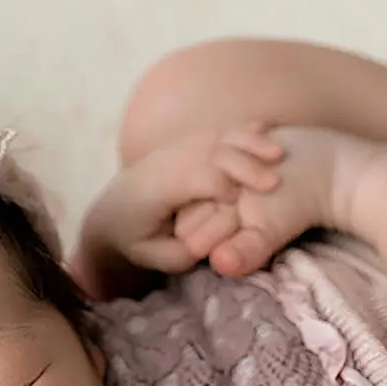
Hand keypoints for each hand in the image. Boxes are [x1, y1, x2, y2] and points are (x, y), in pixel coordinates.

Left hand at [75, 126, 283, 286]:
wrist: (108, 211)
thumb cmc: (130, 238)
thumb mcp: (149, 255)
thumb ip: (177, 254)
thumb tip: (205, 249)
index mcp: (155, 187)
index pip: (195, 177)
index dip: (223, 186)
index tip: (246, 201)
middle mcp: (165, 160)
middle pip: (211, 151)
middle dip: (245, 164)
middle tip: (275, 183)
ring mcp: (174, 147)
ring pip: (216, 135)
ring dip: (249, 142)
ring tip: (279, 154)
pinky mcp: (184, 144)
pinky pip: (216, 130)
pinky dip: (241, 131)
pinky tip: (266, 131)